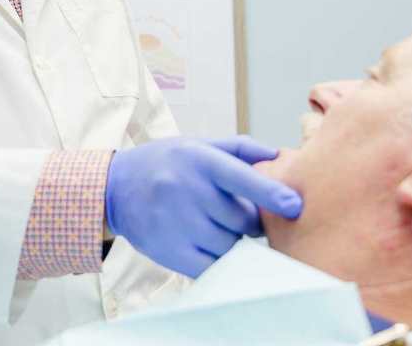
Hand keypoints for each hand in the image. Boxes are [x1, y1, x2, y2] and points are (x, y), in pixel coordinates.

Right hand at [105, 135, 302, 277]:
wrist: (115, 187)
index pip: (242, 177)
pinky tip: (211, 247)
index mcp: (200, 160)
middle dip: (249, 221)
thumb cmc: (167, 163)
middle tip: (238, 214)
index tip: (295, 206)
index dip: (271, 193)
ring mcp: (177, 222)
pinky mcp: (168, 250)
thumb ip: (239, 148)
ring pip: (228, 244)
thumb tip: (277, 153)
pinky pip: (209, 266)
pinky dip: (219, 261)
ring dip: (233, 240)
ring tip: (216, 226)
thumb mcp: (199, 145)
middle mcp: (188, 190)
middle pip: (241, 219)